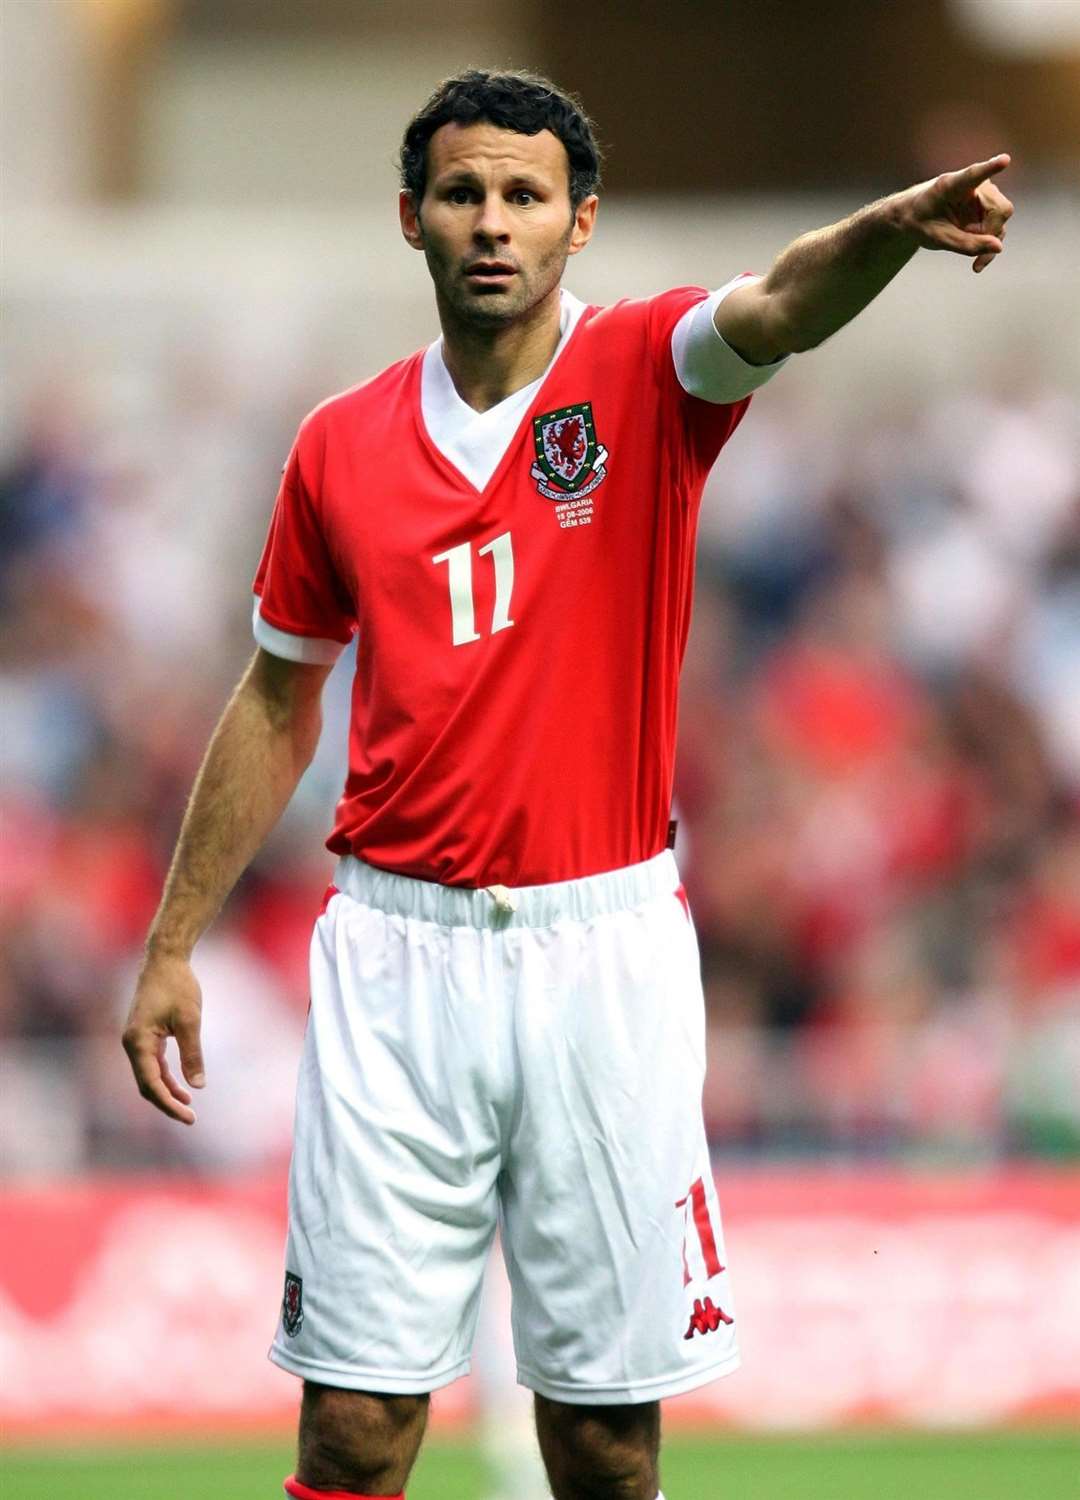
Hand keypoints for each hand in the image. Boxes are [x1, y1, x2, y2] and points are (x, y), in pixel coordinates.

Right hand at [122, 953, 204, 1124]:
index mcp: (138, 1041)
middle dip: (167, 1103)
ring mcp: (136, 1040)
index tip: (189, 1117)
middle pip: (146, 1085)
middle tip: (191, 1118)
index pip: (151, 1083)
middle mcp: (131, 1044)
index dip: (169, 1104)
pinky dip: (166, 1078)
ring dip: (167, 1092)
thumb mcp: (190, 1020)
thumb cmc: (177, 986)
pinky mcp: (144, 1036)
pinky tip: (182, 1087)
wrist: (165, 960)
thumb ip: (192, 1054)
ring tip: (188, 1106)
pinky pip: (152, 1065)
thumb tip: (198, 1085)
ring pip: (149, 1076)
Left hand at [901, 154, 1013, 272]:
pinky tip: (980, 261)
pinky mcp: (987, 207)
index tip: (1005, 160)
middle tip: (978, 259)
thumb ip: (966, 244)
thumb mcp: (936, 238)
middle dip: (991, 234)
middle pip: (999, 207)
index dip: (990, 168)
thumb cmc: (919, 221)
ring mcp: (983, 195)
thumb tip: (999, 247)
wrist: (913, 217)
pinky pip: (998, 226)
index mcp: (950, 185)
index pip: (974, 175)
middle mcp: (973, 185)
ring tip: (976, 263)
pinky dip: (990, 244)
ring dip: (990, 242)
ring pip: (1001, 218)